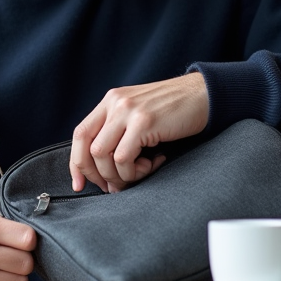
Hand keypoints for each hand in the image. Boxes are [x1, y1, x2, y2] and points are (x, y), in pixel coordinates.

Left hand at [70, 72, 208, 193]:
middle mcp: (115, 103)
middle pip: (87, 147)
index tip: (80, 184)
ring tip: (141, 172)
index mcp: (111, 101)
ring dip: (119, 175)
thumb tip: (105, 170)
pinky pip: (124, 158)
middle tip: (114, 186)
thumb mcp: (140, 114)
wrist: (204, 94)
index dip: (76, 163)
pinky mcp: (144, 122)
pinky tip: (153, 164)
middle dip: (97, 175)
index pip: (80, 134)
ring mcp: (128, 111)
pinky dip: (135, 171)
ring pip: (103, 155)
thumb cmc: (175, 109)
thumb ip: (120, 132)